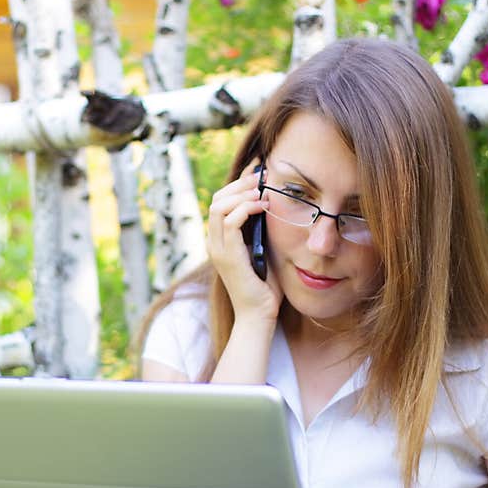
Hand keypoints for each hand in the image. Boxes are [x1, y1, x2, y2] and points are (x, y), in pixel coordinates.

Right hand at [206, 158, 282, 323]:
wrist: (259, 315)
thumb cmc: (265, 286)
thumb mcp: (265, 250)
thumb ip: (263, 230)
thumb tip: (273, 204)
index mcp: (221, 240)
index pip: (221, 202)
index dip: (237, 184)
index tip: (259, 172)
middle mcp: (214, 242)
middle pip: (217, 199)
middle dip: (240, 183)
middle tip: (262, 176)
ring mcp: (218, 249)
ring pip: (219, 206)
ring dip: (242, 193)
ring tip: (262, 191)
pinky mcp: (227, 255)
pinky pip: (230, 221)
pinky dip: (245, 208)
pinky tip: (262, 206)